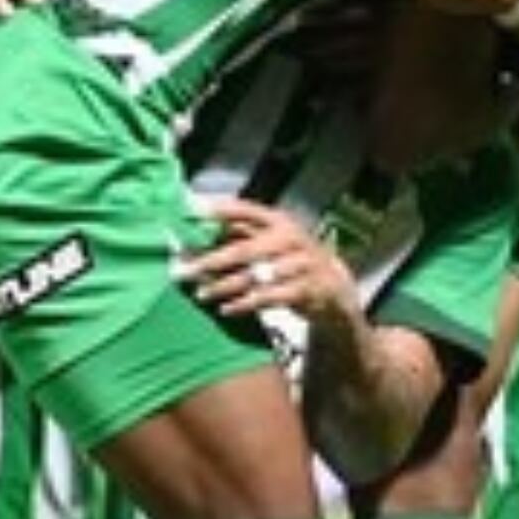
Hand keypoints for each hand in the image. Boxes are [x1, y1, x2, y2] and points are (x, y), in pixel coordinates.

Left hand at [180, 195, 356, 334]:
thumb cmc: (290, 260)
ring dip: (224, 286)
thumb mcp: (272, 241)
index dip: (220, 210)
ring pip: (254, 277)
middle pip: (244, 250)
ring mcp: (300, 264)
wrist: (334, 288)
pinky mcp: (305, 290)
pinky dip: (244, 304)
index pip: (247, 209)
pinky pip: (268, 298)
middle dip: (211, 262)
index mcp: (279, 221)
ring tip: (201, 294)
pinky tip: (225, 309)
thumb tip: (196, 231)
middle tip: (184, 272)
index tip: (191, 211)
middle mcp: (290, 239)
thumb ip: (240, 234)